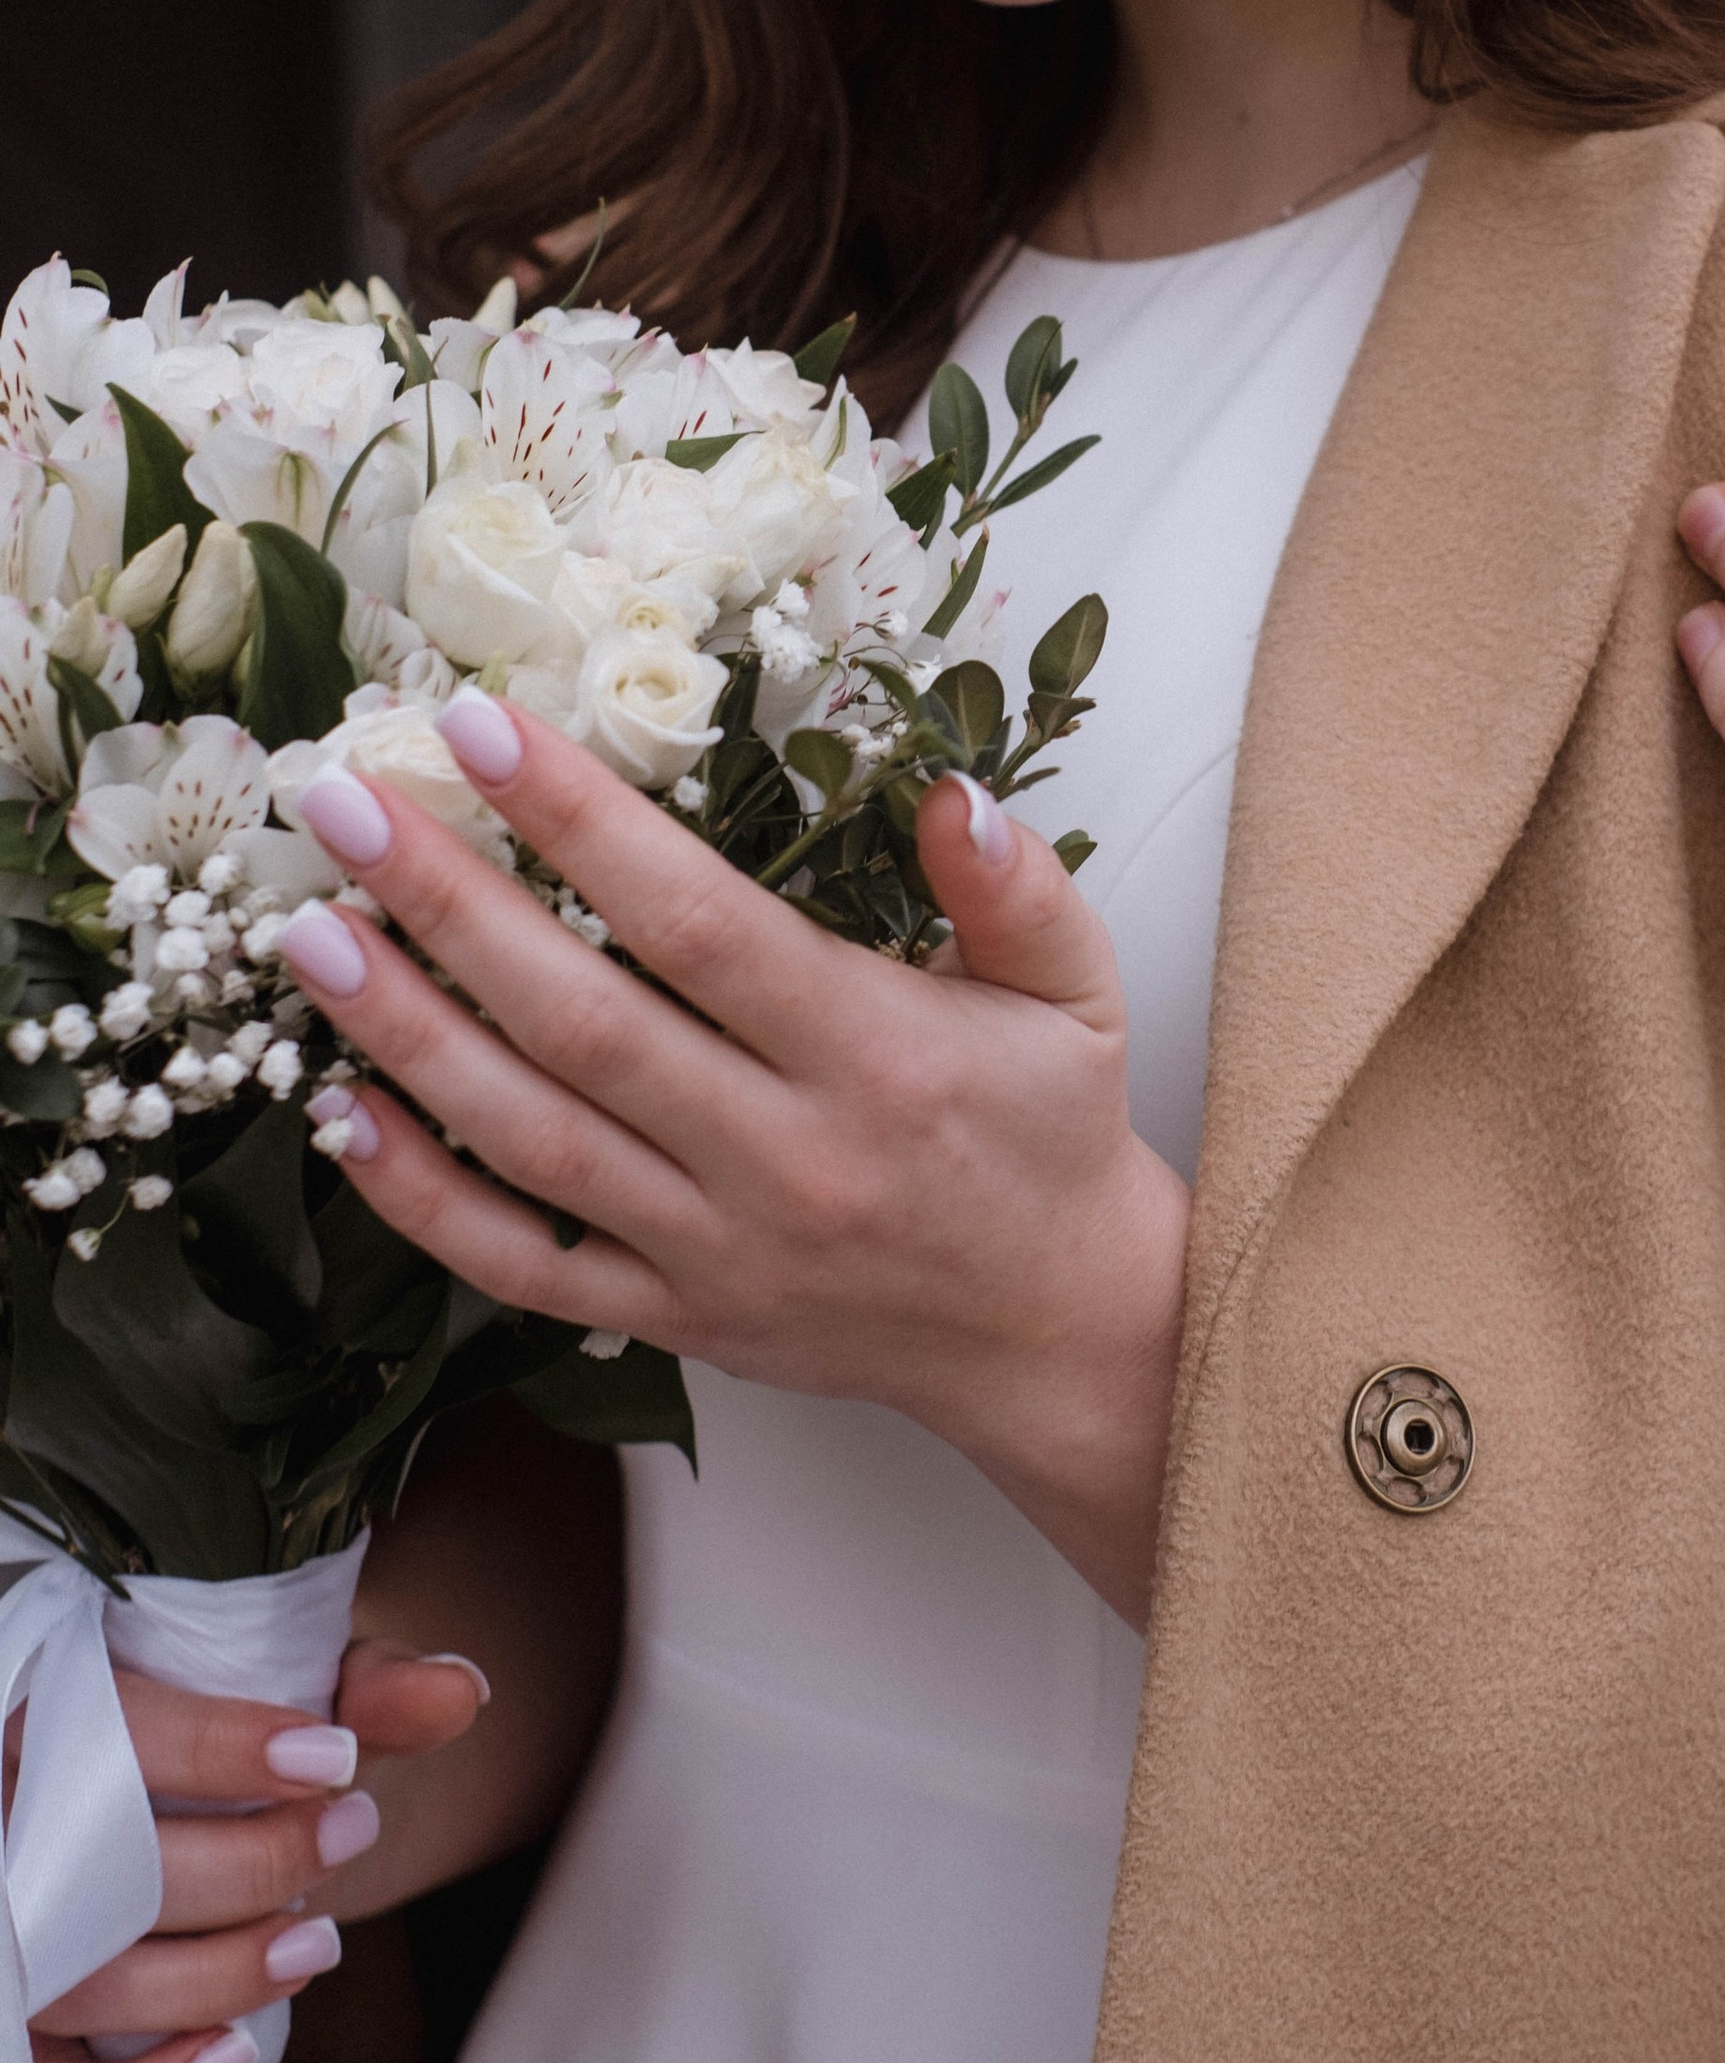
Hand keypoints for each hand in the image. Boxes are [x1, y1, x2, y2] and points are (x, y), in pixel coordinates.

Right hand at [33, 1639, 485, 2062]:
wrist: (146, 1805)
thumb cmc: (218, 1745)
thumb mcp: (291, 1692)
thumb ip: (365, 1688)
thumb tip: (459, 1691)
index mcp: (52, 1718)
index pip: (124, 1733)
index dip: (228, 1750)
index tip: (334, 1762)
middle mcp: (8, 1832)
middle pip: (119, 1871)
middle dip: (257, 1865)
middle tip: (354, 1832)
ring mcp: (9, 1946)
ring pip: (98, 1986)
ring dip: (224, 1976)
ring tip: (317, 1943)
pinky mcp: (22, 2038)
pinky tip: (231, 2056)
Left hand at [279, 704, 1189, 1628]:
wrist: (1052, 1331)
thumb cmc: (1050, 1136)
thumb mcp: (1075, 991)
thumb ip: (1016, 887)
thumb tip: (950, 793)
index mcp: (875, 1057)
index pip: (700, 927)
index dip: (584, 826)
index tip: (484, 730)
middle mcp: (782, 1158)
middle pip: (584, 1022)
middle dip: (448, 906)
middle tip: (343, 806)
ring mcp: (715, 1249)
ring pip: (532, 1140)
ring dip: (407, 1035)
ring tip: (310, 931)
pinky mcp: (676, 1317)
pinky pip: (523, 1267)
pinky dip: (422, 1201)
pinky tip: (340, 1116)